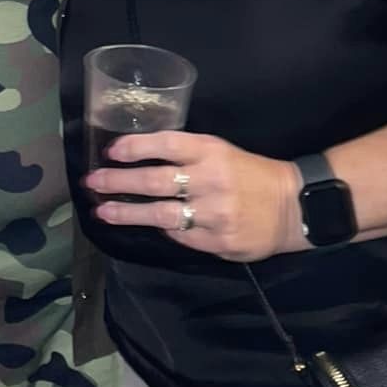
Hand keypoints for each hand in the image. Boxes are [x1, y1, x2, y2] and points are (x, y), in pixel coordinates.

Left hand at [86, 133, 301, 260]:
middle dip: (118, 182)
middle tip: (93, 182)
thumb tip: (140, 162)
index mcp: (212, 151)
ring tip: (103, 212)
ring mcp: (214, 214)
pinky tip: (149, 226)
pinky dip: (163, 230)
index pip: (166, 144)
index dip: (135, 147)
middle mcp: (210, 180)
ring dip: (127, 213)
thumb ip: (187, 155)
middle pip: (155, 181)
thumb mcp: (223, 151)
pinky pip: (180, 237)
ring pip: (161, 215)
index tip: (110, 151)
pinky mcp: (218, 242)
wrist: (294, 206)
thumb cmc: (251, 173)